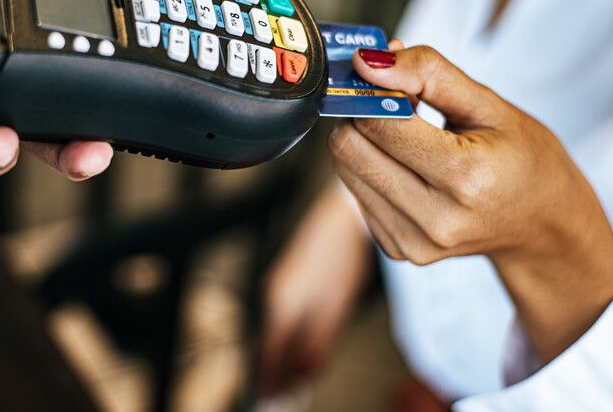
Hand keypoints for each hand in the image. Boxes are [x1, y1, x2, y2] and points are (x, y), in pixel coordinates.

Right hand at [258, 183, 372, 395]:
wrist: (342, 218)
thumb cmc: (341, 260)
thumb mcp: (335, 308)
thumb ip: (319, 343)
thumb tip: (307, 374)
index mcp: (281, 306)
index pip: (270, 355)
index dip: (272, 381)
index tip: (272, 401)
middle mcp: (273, 296)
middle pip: (271, 344)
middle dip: (278, 371)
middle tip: (285, 395)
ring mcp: (279, 285)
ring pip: (278, 330)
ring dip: (285, 354)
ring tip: (295, 377)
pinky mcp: (287, 278)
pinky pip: (283, 315)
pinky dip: (289, 335)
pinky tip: (301, 344)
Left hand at [328, 44, 612, 362]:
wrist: (545, 226)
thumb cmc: (523, 159)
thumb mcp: (491, 104)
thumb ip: (428, 73)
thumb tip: (367, 61)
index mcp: (466, 176)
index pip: (379, 123)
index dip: (371, 90)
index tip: (381, 73)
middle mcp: (436, 218)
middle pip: (350, 148)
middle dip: (361, 114)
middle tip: (394, 103)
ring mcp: (415, 243)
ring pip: (345, 170)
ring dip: (364, 141)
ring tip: (407, 134)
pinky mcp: (401, 251)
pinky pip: (357, 195)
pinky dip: (372, 169)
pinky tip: (408, 164)